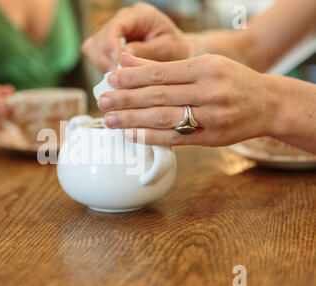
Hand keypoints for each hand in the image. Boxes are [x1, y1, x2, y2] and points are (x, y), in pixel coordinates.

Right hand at [82, 3, 197, 71]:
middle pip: (99, 38)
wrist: (177, 52)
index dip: (111, 47)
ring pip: (92, 47)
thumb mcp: (167, 50)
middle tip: (117, 78)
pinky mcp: (107, 44)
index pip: (115, 27)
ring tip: (117, 78)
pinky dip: (101, 67)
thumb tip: (120, 58)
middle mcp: (122, 20)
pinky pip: (94, 55)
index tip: (115, 66)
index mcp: (139, 15)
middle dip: (105, 60)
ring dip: (101, 64)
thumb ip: (144, 52)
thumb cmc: (176, 49)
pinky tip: (115, 75)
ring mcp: (113, 31)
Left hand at [98, 53, 278, 146]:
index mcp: (206, 67)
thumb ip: (163, 65)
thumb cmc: (231, 80)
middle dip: (127, 99)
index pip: (160, 73)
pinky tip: (132, 135)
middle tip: (103, 102)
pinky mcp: (213, 138)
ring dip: (133, 120)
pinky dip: (151, 137)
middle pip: (159, 95)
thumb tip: (126, 60)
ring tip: (110, 120)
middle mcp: (210, 91)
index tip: (110, 80)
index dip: (132, 77)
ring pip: (165, 117)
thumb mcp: (203, 64)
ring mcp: (213, 116)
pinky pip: (177, 138)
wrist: (269, 104)